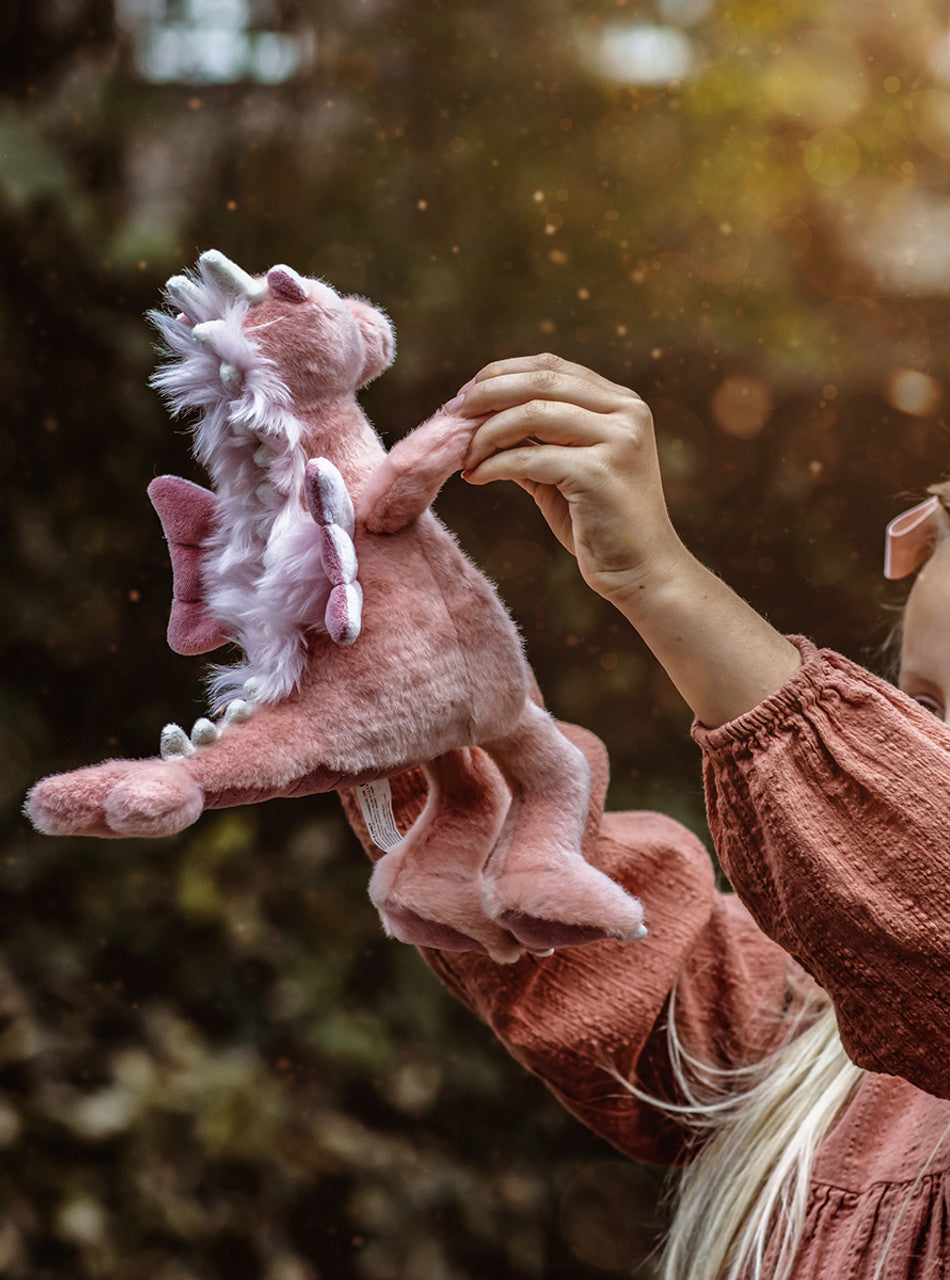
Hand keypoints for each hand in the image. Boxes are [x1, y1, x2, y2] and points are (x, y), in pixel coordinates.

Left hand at [457, 353, 686, 611]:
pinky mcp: (600, 474)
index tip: (465, 395)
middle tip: (451, 414)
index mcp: (621, 404)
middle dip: (487, 394)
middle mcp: (626, 413)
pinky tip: (475, 477)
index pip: (551, 368)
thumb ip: (532, 441)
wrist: (642, 573)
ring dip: (486, 433)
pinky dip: (494, 465)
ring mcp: (618, 441)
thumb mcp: (564, 471)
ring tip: (464, 455)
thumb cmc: (600, 525)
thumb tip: (477, 419)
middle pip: (540, 382)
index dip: (502, 374)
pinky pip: (530, 458)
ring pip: (532, 414)